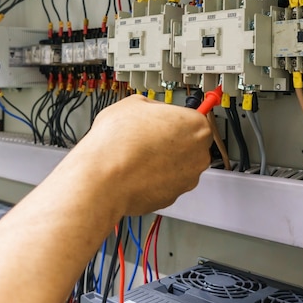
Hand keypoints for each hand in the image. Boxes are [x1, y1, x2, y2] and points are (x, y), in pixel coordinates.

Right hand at [70, 95, 211, 215]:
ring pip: (178, 166)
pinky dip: (154, 178)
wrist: (104, 176)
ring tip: (137, 154)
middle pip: (190, 144)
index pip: (195, 117)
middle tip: (148, 136)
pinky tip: (135, 171)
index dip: (176, 118)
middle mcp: (198, 155)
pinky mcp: (171, 198)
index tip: (169, 120)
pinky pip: (166, 183)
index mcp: (195, 125)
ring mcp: (186, 180)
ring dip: (163, 161)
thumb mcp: (133, 103)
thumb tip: (153, 111)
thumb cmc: (117, 142)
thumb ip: (153, 107)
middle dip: (172, 141)